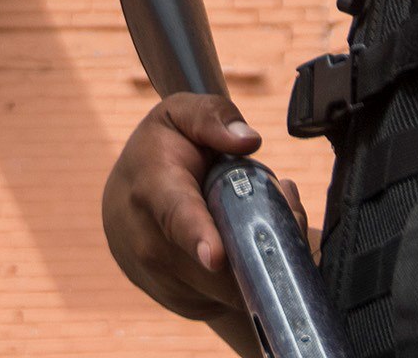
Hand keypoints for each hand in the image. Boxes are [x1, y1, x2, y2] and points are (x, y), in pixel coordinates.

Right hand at [101, 92, 310, 346]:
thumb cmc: (161, 151)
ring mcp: (163, 280)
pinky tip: (248, 242)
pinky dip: (251, 274)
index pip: (176, 216)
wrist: (127, 200)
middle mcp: (150, 243)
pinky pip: (230, 297)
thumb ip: (213, 118)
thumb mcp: (180, 115)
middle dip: (263, 244)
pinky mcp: (183, 302)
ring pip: (232, 285)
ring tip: (266, 217)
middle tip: (291, 208)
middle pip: (221, 265)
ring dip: (262, 259)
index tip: (215, 256)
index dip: (198, 236)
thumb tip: (249, 140)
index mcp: (152, 188)